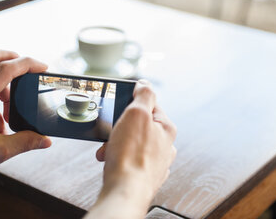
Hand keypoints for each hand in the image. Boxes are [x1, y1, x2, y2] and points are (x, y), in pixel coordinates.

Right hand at [86, 80, 176, 218]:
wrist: (125, 192)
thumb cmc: (131, 156)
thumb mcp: (136, 114)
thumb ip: (144, 95)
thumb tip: (145, 84)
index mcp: (166, 128)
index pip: (149, 105)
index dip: (131, 105)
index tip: (120, 109)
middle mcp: (164, 146)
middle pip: (138, 126)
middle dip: (120, 128)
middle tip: (112, 132)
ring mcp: (155, 162)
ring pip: (131, 143)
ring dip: (116, 143)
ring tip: (109, 150)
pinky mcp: (144, 175)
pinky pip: (128, 159)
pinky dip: (118, 158)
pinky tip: (112, 161)